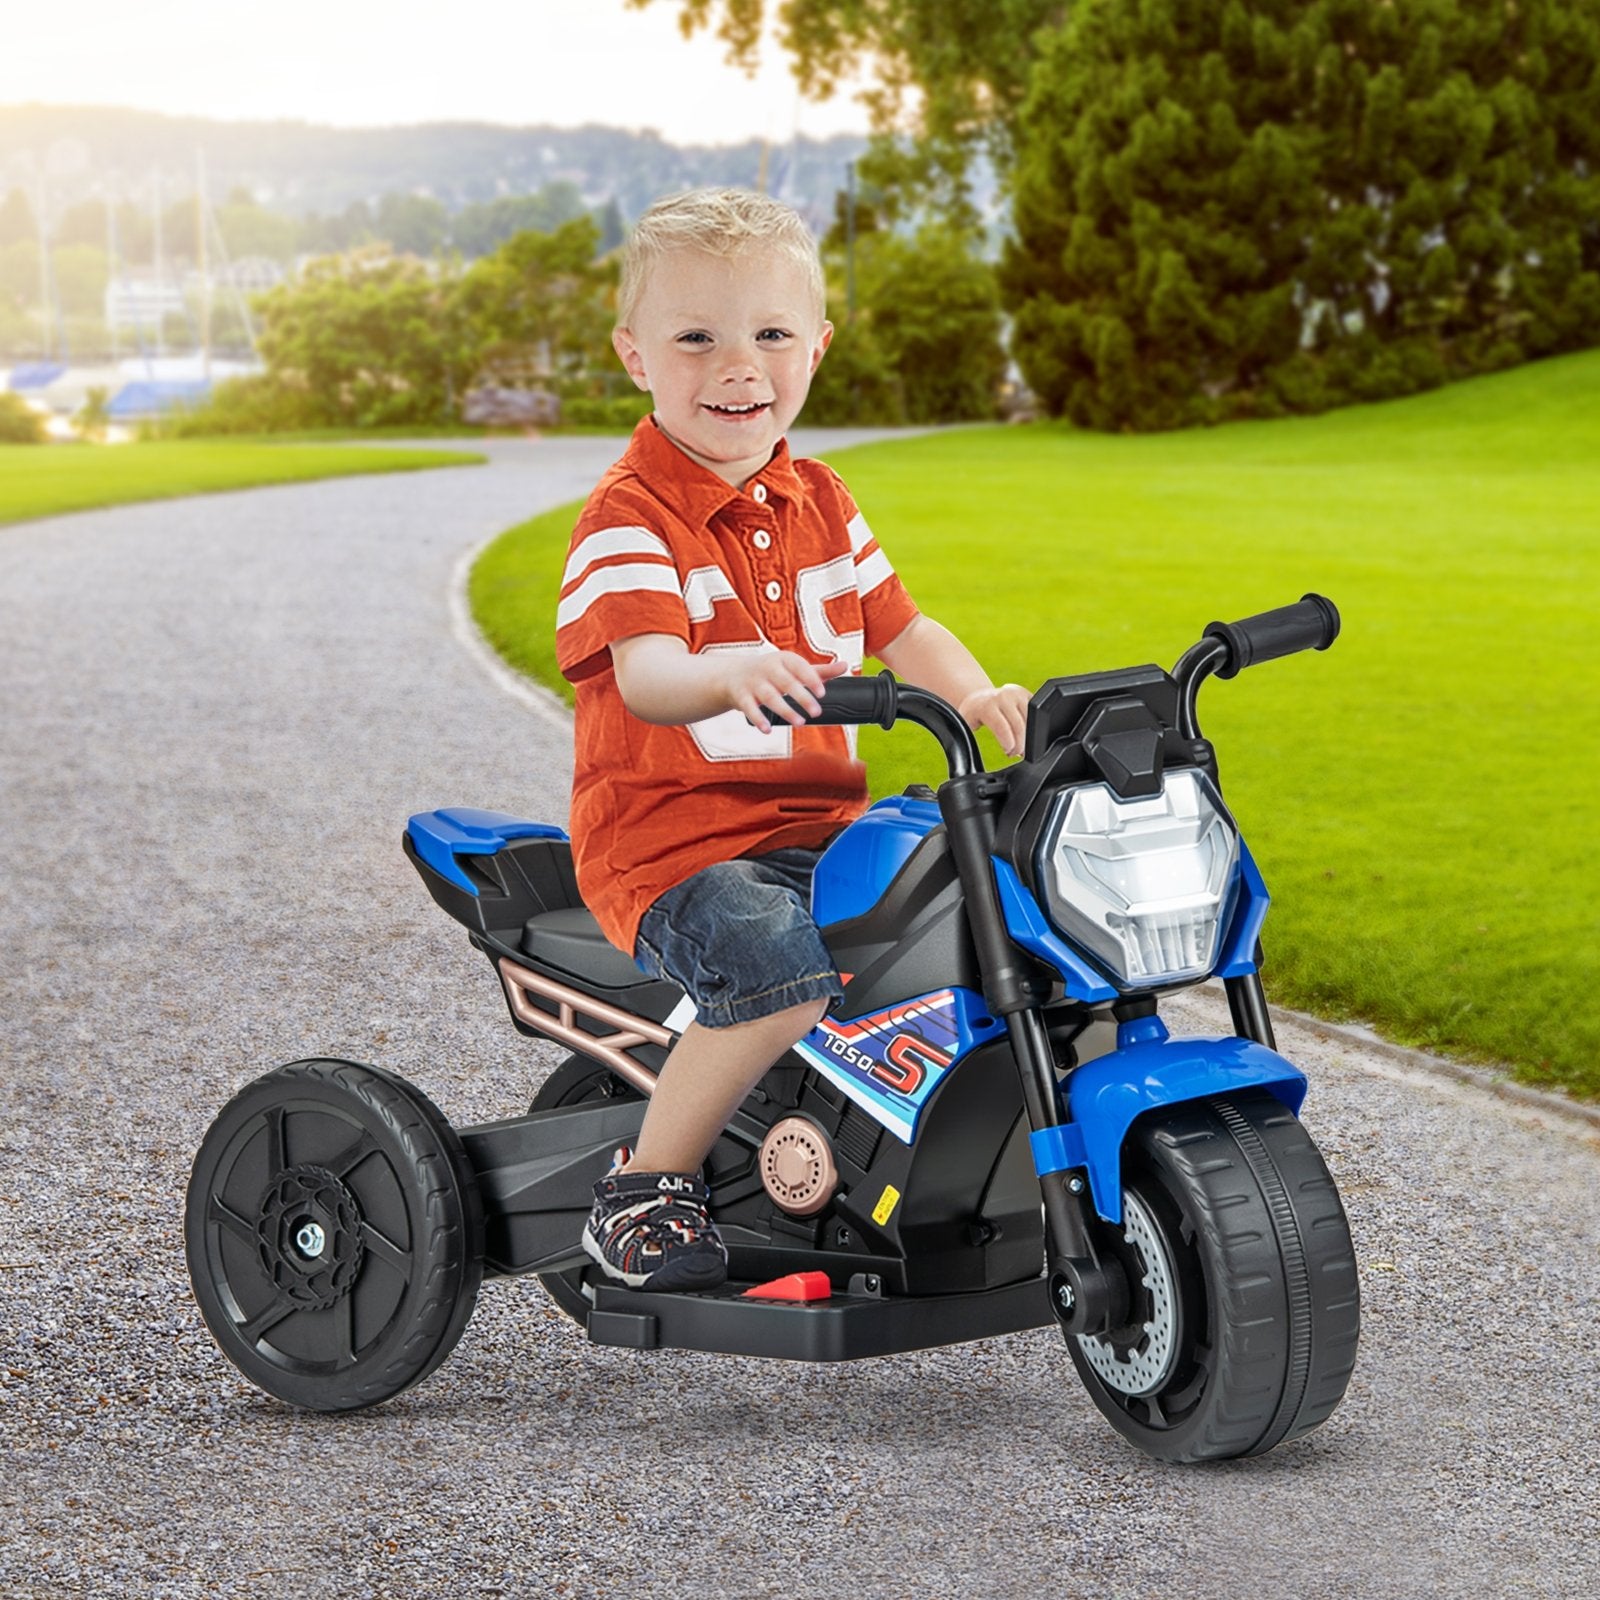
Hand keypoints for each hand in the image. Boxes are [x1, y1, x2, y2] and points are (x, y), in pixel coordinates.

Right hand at [730, 652, 852, 733]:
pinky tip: (767, 729)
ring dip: (784, 710)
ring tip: (799, 722)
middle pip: (786, 682)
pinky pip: (750, 708)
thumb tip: (846, 666)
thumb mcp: (793, 668)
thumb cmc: (772, 672)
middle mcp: (768, 668)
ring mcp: (753, 682)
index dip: (811, 679)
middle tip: (816, 712)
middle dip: (801, 697)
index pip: (799, 667)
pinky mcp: (741, 696)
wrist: (734, 675)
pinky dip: (758, 718)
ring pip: (769, 696)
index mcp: (784, 659)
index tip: (823, 693)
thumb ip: (819, 671)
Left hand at [957, 683, 1029, 758]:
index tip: (1009, 752)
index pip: (1002, 727)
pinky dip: (1032, 727)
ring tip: (1020, 746)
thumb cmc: (973, 715)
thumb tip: (972, 755)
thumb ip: (969, 738)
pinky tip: (1024, 735)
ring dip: (1028, 737)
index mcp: (987, 705)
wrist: (979, 697)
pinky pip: (1035, 714)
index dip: (1008, 743)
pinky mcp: (1026, 693)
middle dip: (1020, 744)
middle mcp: (1003, 696)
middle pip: (1019, 726)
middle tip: (1015, 753)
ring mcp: (1017, 694)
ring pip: (1030, 721)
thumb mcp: (967, 726)